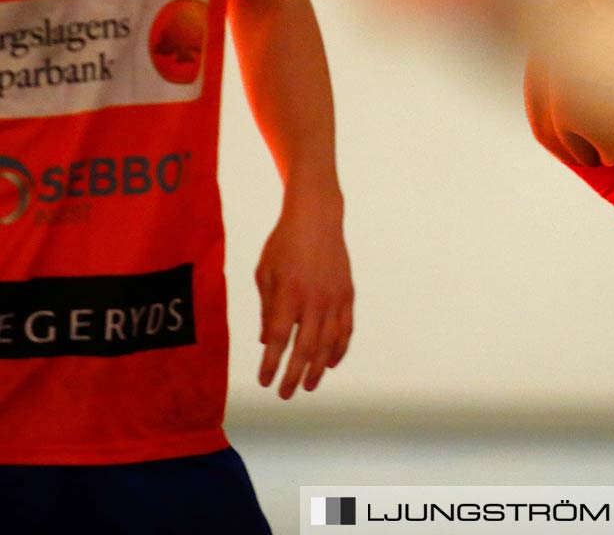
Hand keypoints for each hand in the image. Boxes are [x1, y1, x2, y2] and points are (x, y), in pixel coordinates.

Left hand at [255, 185, 353, 397]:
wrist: (317, 219)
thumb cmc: (284, 245)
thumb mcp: (265, 274)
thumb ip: (267, 309)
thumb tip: (267, 341)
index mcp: (289, 294)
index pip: (280, 339)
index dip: (272, 363)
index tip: (265, 381)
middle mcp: (314, 299)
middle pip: (306, 347)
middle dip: (294, 374)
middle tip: (286, 394)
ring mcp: (334, 298)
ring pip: (329, 342)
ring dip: (318, 368)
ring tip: (308, 385)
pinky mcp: (347, 294)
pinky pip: (346, 328)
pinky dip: (339, 348)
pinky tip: (330, 362)